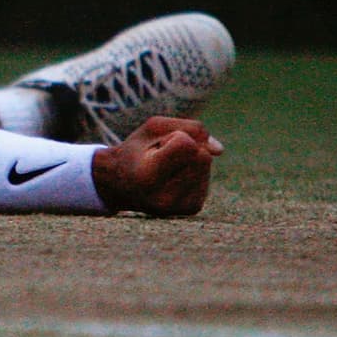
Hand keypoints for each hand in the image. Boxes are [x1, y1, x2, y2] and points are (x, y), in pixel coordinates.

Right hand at [92, 116, 223, 216]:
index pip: (187, 145)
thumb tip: (219, 151)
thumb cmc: (135, 151)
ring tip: (165, 169)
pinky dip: (193, 172)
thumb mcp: (153, 128)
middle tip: (159, 158)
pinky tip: (173, 179)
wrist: (118, 185)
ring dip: (190, 160)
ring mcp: (179, 206)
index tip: (153, 148)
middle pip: (202, 156)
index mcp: (148, 177)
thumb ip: (190, 127)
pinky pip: (206, 178)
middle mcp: (164, 197)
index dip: (173, 137)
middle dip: (186, 149)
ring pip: (206, 166)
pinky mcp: (190, 208)